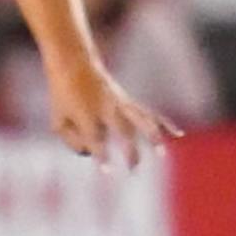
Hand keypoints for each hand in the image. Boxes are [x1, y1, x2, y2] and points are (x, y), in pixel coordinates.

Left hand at [46, 51, 179, 164]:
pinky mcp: (128, 101)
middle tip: (133, 169)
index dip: (102, 156)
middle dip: (130, 150)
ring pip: (140, 120)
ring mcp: (119, 103)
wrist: (73, 62)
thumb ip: (72, 142)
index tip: (109, 172)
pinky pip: (148, 113)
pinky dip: (163, 124)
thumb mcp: (58, 120)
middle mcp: (106, 109)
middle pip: (123, 131)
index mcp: (86, 114)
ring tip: (162, 154)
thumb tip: (90, 153)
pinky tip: (177, 135)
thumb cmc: (62, 95)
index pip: (96, 140)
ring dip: (152, 136)